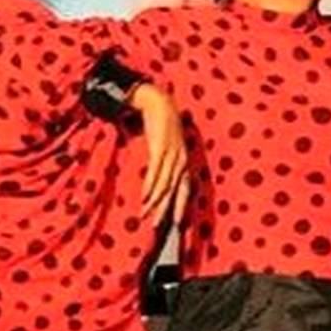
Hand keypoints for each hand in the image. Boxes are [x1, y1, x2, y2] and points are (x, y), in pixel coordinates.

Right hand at [130, 83, 189, 226]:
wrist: (160, 104)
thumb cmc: (163, 127)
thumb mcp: (168, 146)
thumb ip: (166, 162)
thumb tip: (159, 178)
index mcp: (184, 162)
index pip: (185, 189)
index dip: (181, 206)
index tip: (177, 224)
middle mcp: (181, 161)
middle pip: (174, 191)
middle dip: (166, 210)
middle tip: (157, 226)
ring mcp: (172, 155)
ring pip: (165, 184)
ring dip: (155, 201)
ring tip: (146, 215)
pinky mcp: (161, 148)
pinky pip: (156, 172)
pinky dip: (151, 186)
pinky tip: (145, 197)